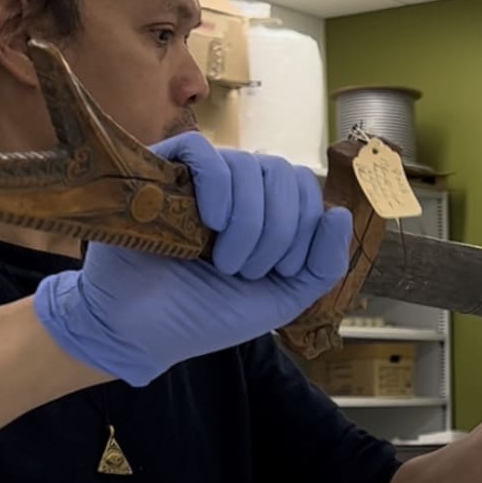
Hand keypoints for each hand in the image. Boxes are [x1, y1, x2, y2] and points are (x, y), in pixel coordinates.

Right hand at [33, 135, 350, 386]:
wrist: (141, 331)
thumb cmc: (206, 315)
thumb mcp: (281, 299)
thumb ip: (321, 265)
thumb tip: (339, 214)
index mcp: (265, 213)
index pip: (305, 187)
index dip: (304, 228)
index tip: (279, 272)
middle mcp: (235, 190)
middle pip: (284, 172)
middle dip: (279, 229)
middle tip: (247, 270)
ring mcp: (198, 179)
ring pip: (248, 164)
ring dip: (248, 222)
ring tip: (222, 261)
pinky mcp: (161, 171)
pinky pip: (203, 151)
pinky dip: (217, 187)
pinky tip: (210, 222)